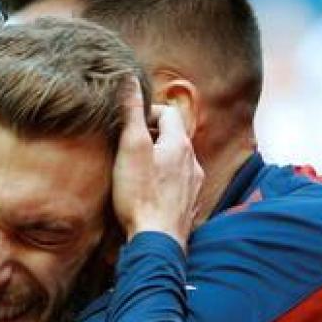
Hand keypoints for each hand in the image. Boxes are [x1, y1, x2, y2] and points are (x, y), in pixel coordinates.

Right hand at [111, 80, 203, 245]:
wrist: (157, 242)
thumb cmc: (141, 195)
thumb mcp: (131, 147)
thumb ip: (131, 112)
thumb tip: (129, 79)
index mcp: (180, 144)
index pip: (168, 112)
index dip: (147, 111)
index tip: (128, 123)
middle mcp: (193, 163)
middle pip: (174, 137)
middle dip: (152, 136)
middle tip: (128, 144)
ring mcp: (193, 186)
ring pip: (177, 162)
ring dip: (159, 159)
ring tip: (136, 169)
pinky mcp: (188, 207)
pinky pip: (178, 184)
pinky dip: (164, 181)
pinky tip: (148, 192)